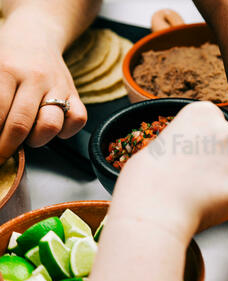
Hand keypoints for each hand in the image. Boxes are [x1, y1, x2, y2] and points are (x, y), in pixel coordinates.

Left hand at [0, 13, 86, 162]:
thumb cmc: (7, 57)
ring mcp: (58, 86)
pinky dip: (66, 131)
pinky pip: (78, 120)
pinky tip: (53, 129)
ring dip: (36, 140)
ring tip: (27, 138)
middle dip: (7, 147)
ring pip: (51, 125)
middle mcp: (35, 78)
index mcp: (7, 70)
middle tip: (1, 155)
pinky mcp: (74, 93)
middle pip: (20, 124)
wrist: (35, 36)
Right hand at [91, 102, 227, 280]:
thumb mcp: (158, 144)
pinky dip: (224, 200)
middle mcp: (226, 131)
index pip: (211, 121)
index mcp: (203, 112)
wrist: (154, 211)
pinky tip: (204, 205)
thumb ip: (181, 141)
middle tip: (193, 175)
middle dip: (215, 157)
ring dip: (220, 179)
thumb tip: (186, 153)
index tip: (189, 151)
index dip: (200, 139)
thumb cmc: (146, 178)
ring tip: (194, 193)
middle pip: (226, 142)